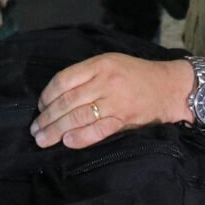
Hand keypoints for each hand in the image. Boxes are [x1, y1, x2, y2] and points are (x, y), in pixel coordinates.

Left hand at [32, 54, 189, 148]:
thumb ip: (86, 74)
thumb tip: (56, 94)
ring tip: (43, 139)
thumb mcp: (110, 62)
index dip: (48, 95)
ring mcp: (116, 101)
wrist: (169, 87)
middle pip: (69, 101)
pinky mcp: (125, 120)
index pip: (65, 79)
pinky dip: (81, 137)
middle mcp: (106, 81)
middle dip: (48, 117)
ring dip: (58, 130)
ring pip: (80, 116)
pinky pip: (99, 130)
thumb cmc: (136, 74)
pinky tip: (68, 142)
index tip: (40, 107)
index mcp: (100, 64)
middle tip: (35, 130)